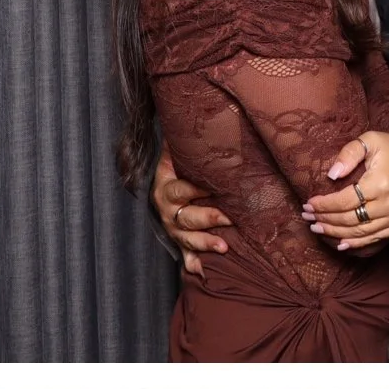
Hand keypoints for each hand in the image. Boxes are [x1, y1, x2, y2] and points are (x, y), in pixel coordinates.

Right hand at [150, 145, 230, 270]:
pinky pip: (185, 257)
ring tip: (224, 248)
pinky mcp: (179, 242)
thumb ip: (180, 141)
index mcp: (166, 187)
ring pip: (188, 239)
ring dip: (205, 244)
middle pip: (186, 217)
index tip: (214, 187)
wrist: (160, 186)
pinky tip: (204, 274)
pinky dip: (194, 266)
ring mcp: (173, 229)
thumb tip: (186, 114)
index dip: (195, 189)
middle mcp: (168, 211)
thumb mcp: (172, 153)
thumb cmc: (174, 167)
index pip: (180, 189)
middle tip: (229, 219)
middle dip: (208, 219)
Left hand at [302, 129, 388, 251]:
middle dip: (326, 220)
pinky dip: (357, 242)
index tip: (309, 204)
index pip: (345, 200)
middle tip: (308, 218)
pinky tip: (341, 242)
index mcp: (381, 182)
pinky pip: (376, 238)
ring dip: (336, 233)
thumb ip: (349, 154)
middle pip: (351, 219)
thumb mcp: (369, 140)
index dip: (325, 205)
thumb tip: (332, 175)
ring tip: (318, 229)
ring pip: (361, 232)